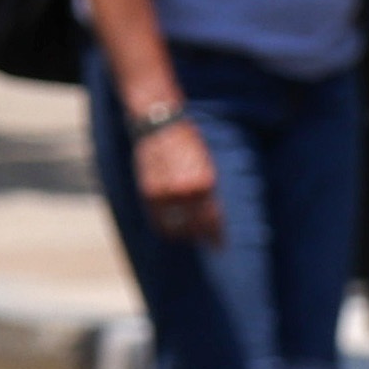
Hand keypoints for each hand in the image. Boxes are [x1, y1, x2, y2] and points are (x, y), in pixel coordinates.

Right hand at [127, 107, 220, 243]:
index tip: (219, 244)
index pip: (213, 219)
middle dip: (203, 236)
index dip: (216, 235)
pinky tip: (172, 230)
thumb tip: (210, 213)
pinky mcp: (149, 192)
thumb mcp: (205, 165)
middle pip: (196, 226)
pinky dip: (166, 228)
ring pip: (176, 227)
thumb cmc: (187, 141)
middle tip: (208, 242)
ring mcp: (165, 192)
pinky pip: (158, 220)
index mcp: (204, 181)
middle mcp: (185, 190)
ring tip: (190, 236)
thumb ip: (207, 190)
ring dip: (184, 234)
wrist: (159, 124)